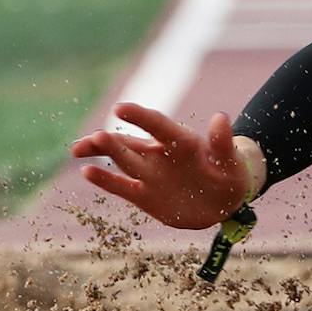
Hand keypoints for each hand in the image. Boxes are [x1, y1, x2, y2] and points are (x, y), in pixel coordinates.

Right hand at [71, 102, 262, 229]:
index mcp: (183, 143)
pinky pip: (122, 186)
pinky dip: (105, 179)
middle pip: (132, 143)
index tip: (121, 108)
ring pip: (122, 160)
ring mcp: (151, 174)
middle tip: (95, 137)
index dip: (141, 117)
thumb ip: (223, 143)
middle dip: (112, 140)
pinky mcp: (145, 195)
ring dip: (104, 153)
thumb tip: (221, 117)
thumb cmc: (230, 175)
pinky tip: (86, 170)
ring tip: (80, 148)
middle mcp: (161, 154)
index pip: (159, 126)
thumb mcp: (231, 161)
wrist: (223, 202)